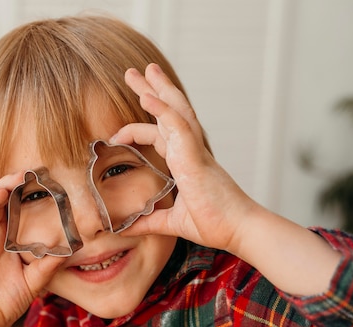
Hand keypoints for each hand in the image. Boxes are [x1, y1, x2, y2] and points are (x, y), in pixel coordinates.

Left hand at [112, 63, 258, 252]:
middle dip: (152, 91)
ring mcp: (193, 150)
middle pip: (169, 112)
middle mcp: (190, 150)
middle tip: (134, 73)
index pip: (160, 134)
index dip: (137, 129)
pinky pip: (179, 125)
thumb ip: (148, 222)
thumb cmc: (214, 223)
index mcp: (186, 162)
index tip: (115, 135)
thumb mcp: (172, 221)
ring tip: (144, 70)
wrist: (238, 229)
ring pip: (176, 110)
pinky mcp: (196, 155)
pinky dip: (163, 109)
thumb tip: (123, 228)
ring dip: (159, 89)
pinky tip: (148, 97)